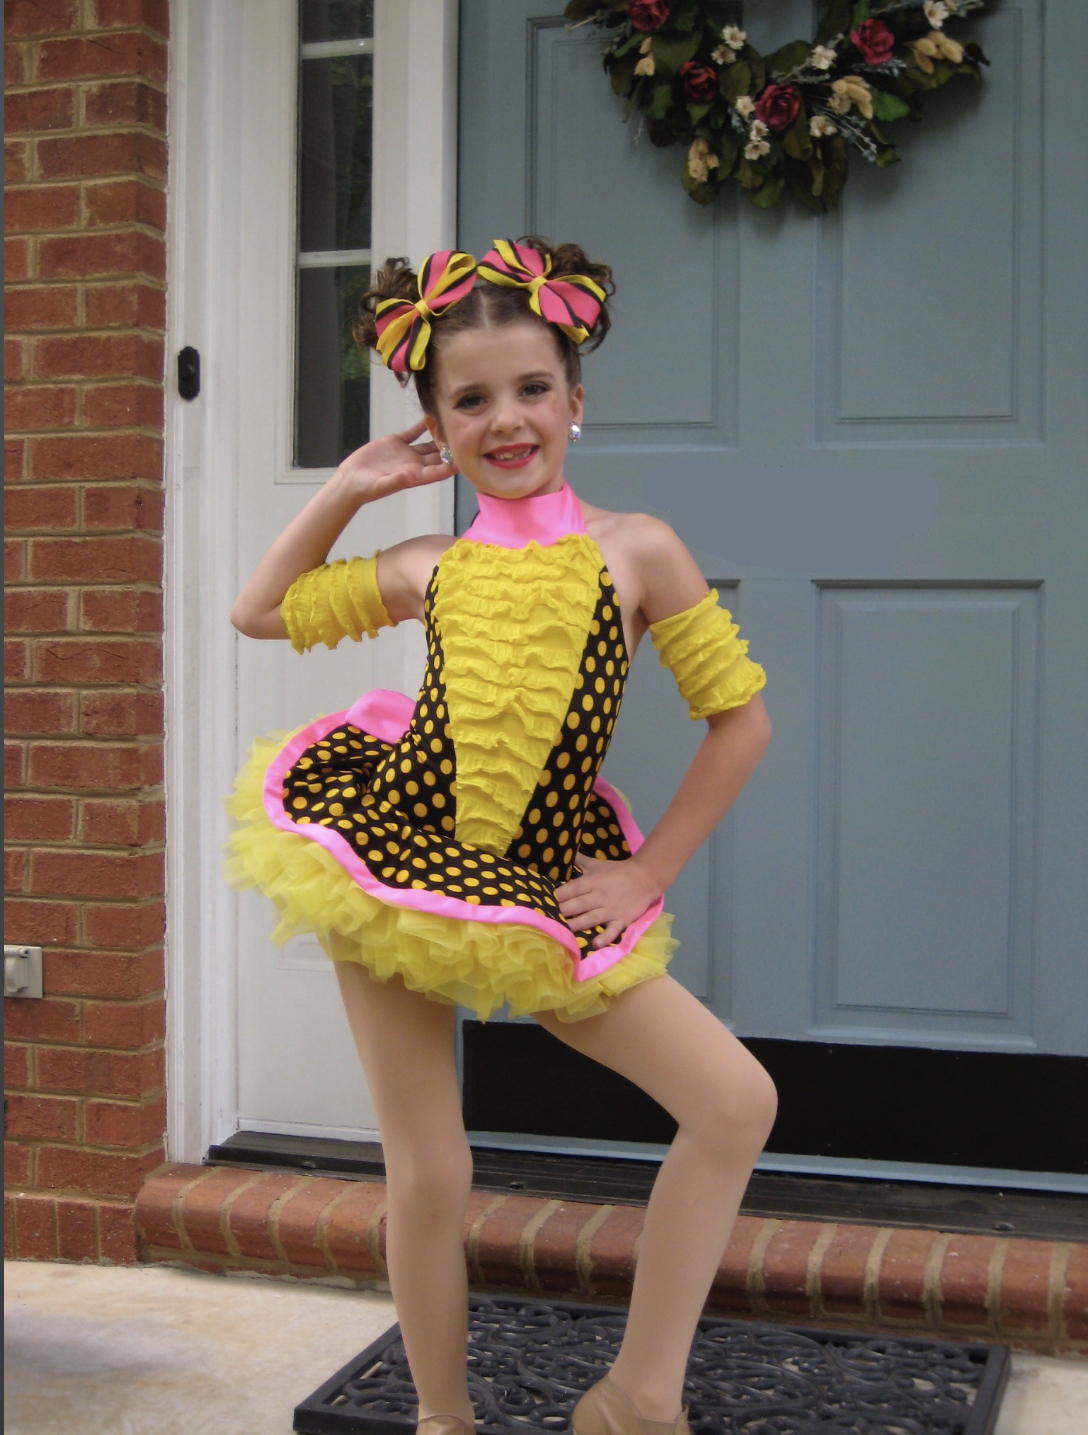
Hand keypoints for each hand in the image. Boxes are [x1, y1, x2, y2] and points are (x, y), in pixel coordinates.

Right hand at [337, 418, 454, 503]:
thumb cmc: (366, 489)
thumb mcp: (381, 486)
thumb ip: (397, 481)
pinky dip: (422, 425)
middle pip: (439, 456)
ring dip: (439, 435)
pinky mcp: (396, 443)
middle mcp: (415, 465)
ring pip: (429, 443)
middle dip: (451, 448)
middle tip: (464, 435)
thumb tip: (412, 477)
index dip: (452, 465)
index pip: (439, 471)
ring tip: (452, 423)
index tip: (466, 457)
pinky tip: (431, 415)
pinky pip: (413, 433)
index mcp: (415, 476)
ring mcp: (407, 453)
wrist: (350, 480)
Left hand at [553, 854, 661, 949]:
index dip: (556, 896)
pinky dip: (605, 937)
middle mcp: (598, 896)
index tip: (542, 902)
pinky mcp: (621, 920)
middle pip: (577, 905)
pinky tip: (595, 943)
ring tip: (562, 931)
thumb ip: (579, 860)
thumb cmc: (617, 871)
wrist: (645, 877)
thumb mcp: (596, 864)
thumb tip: (562, 851)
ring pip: (590, 918)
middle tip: (546, 919)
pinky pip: (612, 930)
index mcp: (591, 881)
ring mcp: (610, 910)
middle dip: (562, 911)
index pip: (570, 889)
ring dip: (576, 925)